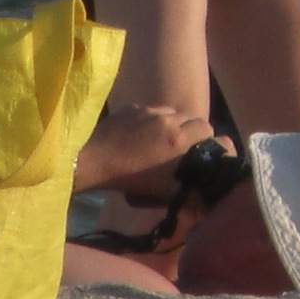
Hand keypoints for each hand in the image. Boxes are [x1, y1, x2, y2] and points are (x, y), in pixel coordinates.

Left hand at [75, 101, 216, 196]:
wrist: (94, 161)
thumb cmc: (130, 179)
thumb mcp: (163, 189)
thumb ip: (188, 188)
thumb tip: (204, 191)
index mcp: (179, 138)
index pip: (206, 127)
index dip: (204, 137)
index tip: (196, 148)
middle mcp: (168, 119)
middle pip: (189, 117)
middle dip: (187, 129)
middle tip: (177, 145)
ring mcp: (149, 110)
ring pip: (170, 111)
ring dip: (170, 122)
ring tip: (158, 137)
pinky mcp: (133, 107)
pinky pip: (150, 109)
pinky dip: (150, 118)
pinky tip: (139, 132)